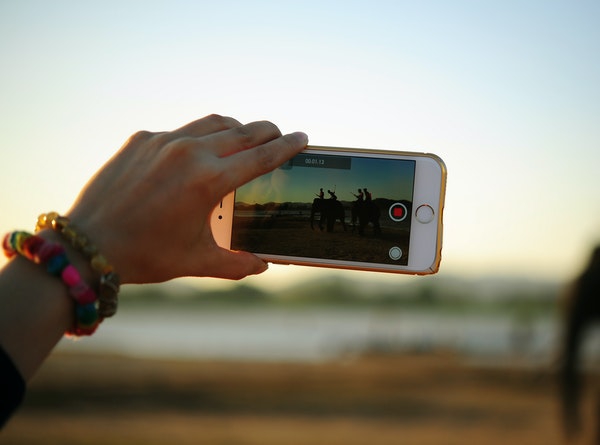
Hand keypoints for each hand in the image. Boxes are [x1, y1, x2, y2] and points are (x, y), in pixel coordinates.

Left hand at [66, 114, 307, 282]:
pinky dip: (199, 137)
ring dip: (236, 127)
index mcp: (209, 181)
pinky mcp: (141, 139)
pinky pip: (181, 131)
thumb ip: (237, 263)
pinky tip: (198, 152)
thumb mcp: (197, 261)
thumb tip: (263, 265)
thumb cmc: (146, 255)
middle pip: (243, 131)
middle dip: (267, 131)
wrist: (88, 245)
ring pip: (213, 122)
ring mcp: (162, 141)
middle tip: (279, 135)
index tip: (303, 137)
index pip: (262, 156)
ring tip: (245, 137)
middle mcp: (189, 152)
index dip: (287, 146)